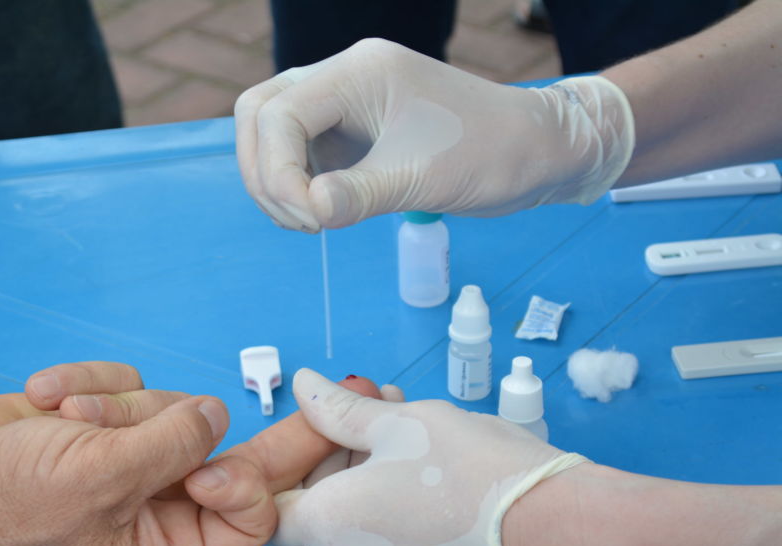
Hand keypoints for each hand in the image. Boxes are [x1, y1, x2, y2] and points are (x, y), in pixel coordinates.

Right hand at [0, 362, 382, 545]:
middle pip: (238, 463)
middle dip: (258, 430)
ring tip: (63, 423)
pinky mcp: (115, 424)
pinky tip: (47, 401)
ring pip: (175, 411)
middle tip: (357, 387)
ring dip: (120, 408)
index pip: (249, 522)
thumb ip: (172, 446)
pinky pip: (133, 387)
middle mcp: (163, 512)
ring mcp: (140, 463)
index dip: (249, 485)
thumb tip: (218, 417)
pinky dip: (90, 388)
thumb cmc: (14, 502)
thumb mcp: (102, 481)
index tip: (213, 465)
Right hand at [235, 39, 633, 230]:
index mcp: (361, 72)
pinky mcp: (350, 132)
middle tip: (301, 221)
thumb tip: (311, 209)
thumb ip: (359, 195)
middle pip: (260, 113)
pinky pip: (299, 154)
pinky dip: (297, 187)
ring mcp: (344, 104)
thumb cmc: (492, 154)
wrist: (535, 151)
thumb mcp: (424, 180)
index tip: (312, 220)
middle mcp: (345, 78)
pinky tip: (325, 214)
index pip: (279, 112)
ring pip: (272, 134)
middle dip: (264, 173)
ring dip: (276, 182)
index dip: (276, 172)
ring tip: (315, 222)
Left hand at [273, 369, 588, 545]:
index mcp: (325, 527)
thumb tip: (300, 384)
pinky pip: (392, 543)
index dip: (292, 468)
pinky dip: (398, 507)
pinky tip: (436, 468)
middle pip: (320, 511)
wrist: (554, 531)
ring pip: (359, 524)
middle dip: (341, 458)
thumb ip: (339, 409)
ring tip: (414, 429)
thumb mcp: (397, 421)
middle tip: (378, 411)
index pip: (273, 508)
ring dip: (373, 476)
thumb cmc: (467, 469)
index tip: (323, 432)